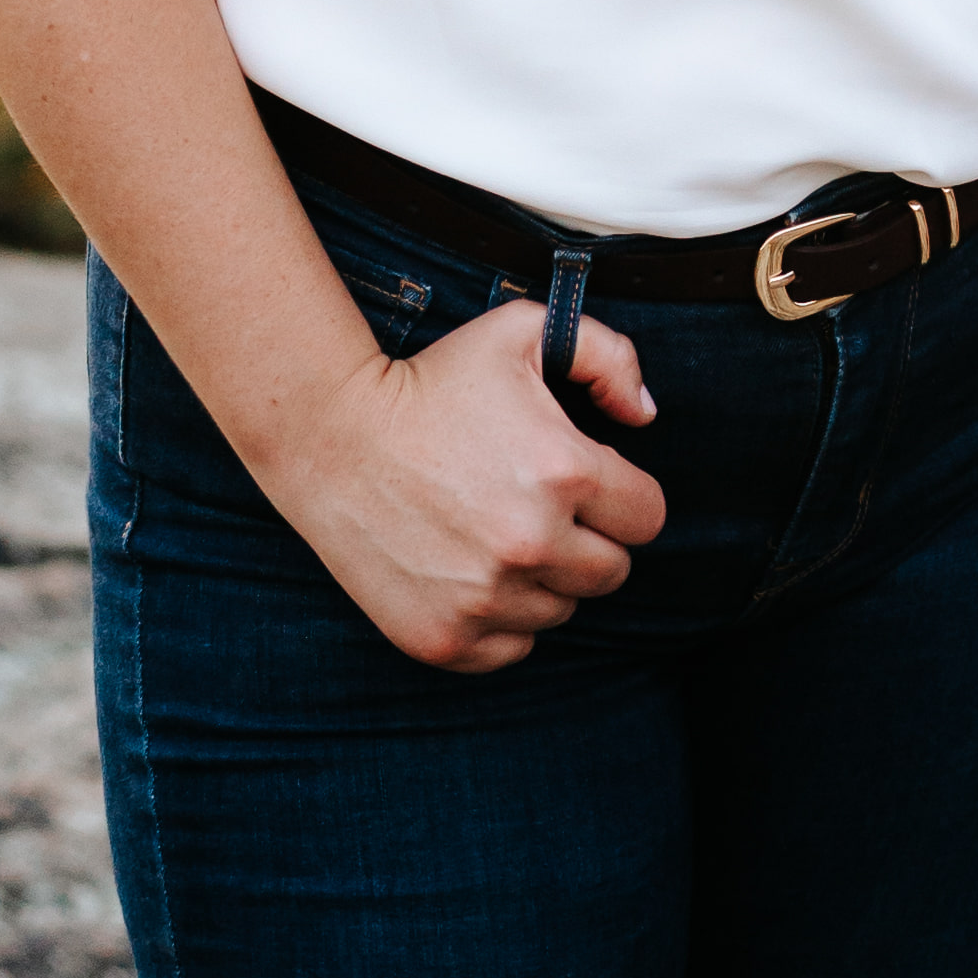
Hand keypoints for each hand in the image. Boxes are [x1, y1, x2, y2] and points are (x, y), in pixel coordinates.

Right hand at [256, 293, 666, 670]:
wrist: (331, 436)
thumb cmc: (432, 380)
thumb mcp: (525, 330)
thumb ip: (608, 357)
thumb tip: (647, 415)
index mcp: (564, 471)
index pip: (647, 518)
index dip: (623, 495)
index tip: (587, 480)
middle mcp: (531, 543)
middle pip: (611, 571)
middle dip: (589, 538)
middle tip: (539, 505)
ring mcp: (484, 599)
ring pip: (561, 611)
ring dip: (543, 577)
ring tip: (494, 529)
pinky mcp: (444, 638)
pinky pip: (512, 647)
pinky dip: (502, 617)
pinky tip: (470, 569)